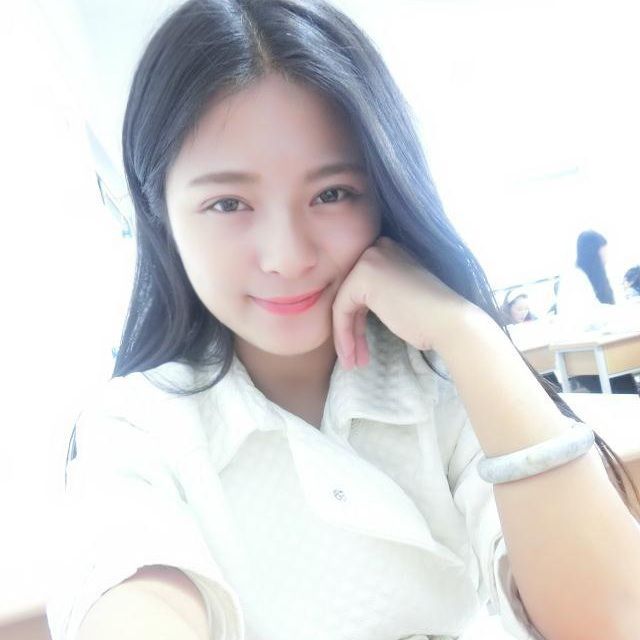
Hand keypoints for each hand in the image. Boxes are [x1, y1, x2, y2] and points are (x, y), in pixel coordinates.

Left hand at [331, 236, 477, 368]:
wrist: (449, 322)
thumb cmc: (431, 318)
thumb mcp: (401, 298)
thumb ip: (380, 295)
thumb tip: (353, 311)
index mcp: (389, 251)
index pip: (361, 288)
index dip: (358, 320)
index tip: (361, 347)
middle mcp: (378, 248)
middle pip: (350, 296)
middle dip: (351, 330)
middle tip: (355, 359)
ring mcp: (369, 259)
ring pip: (344, 304)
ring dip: (346, 337)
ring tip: (352, 363)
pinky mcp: (362, 276)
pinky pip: (341, 309)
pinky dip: (343, 334)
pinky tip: (350, 355)